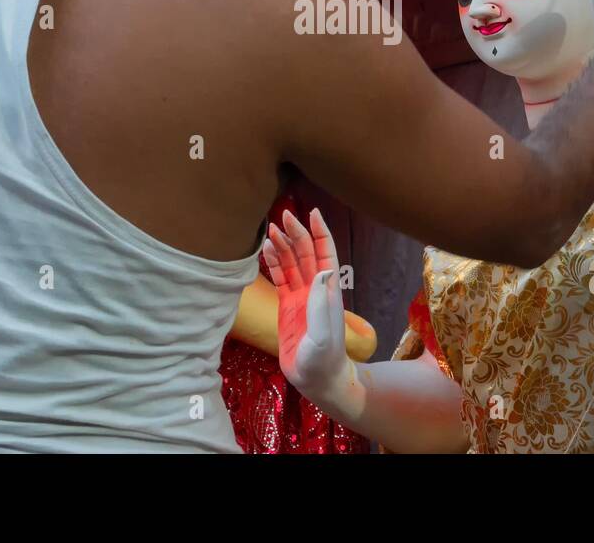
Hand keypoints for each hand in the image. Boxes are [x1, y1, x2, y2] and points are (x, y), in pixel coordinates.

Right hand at [262, 208, 351, 399]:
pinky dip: (274, 263)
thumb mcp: (324, 334)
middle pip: (305, 253)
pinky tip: (266, 250)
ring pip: (291, 263)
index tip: (312, 212)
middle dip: (296, 233)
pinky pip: (280, 278)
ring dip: (283, 245)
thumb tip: (321, 270)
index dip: (320, 232)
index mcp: (328, 291)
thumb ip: (321, 304)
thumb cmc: (324, 360)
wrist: (318, 380)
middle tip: (282, 216)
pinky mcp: (287, 307)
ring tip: (270, 229)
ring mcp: (301, 297)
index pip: (325, 253)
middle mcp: (315, 289)